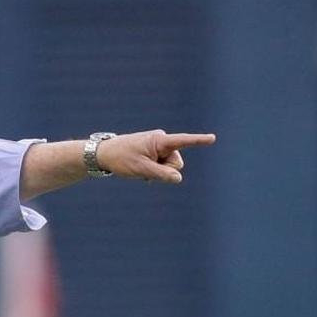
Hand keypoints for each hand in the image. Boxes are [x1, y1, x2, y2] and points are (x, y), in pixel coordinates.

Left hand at [95, 129, 216, 183]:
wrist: (104, 154)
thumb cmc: (121, 159)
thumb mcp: (141, 169)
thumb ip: (161, 174)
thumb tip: (178, 178)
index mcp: (159, 140)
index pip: (183, 141)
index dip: (198, 141)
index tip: (212, 138)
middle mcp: (161, 140)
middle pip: (176, 162)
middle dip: (165, 170)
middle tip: (145, 170)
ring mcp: (158, 146)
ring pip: (169, 166)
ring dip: (158, 171)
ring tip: (140, 168)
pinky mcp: (154, 151)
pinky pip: (162, 165)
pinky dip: (155, 170)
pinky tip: (142, 170)